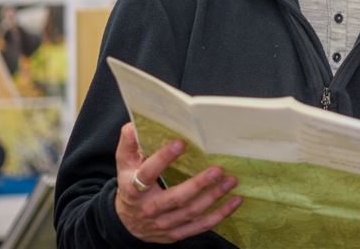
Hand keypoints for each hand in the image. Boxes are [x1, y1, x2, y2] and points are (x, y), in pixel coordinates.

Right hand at [113, 122, 241, 242]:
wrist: (126, 223)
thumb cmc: (130, 186)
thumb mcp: (125, 165)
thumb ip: (129, 145)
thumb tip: (133, 125)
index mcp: (134, 189)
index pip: (147, 174)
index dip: (163, 159)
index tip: (181, 144)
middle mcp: (149, 209)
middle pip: (176, 197)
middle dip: (198, 184)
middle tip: (218, 170)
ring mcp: (163, 223)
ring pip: (191, 212)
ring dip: (214, 196)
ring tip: (231, 181)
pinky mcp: (175, 234)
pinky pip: (200, 226)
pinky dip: (220, 214)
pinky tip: (234, 201)